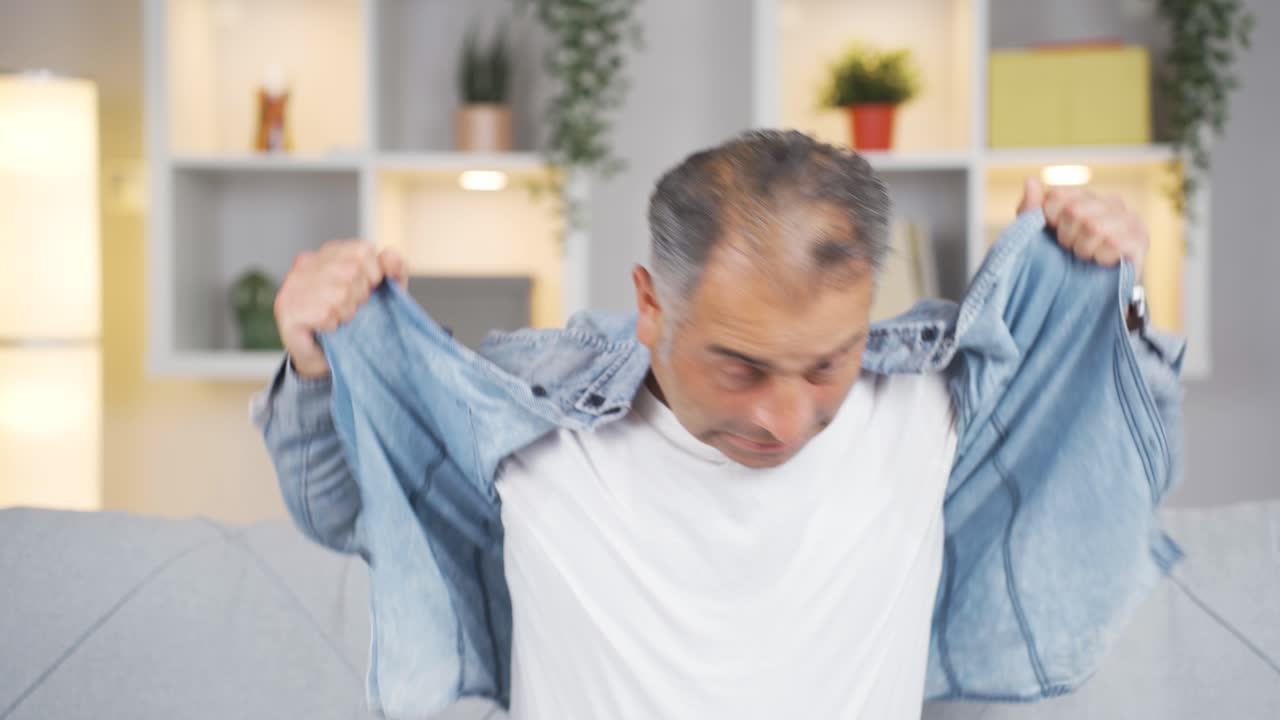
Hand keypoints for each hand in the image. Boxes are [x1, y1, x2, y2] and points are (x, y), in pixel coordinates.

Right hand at [274, 240, 407, 377]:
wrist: (329, 358)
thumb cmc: (356, 320)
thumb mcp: (384, 292)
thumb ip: (393, 270)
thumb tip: (390, 255)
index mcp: (327, 253)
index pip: (362, 250)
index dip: (374, 274)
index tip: (368, 290)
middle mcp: (305, 264)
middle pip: (352, 271)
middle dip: (359, 296)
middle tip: (350, 309)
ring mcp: (292, 286)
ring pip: (339, 293)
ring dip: (346, 313)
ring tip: (338, 319)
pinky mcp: (286, 311)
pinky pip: (324, 313)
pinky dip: (332, 325)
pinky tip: (327, 328)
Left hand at [1017, 178, 1149, 279]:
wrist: (1087, 295)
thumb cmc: (1061, 261)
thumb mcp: (1037, 236)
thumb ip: (1031, 209)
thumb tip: (1031, 181)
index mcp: (1086, 197)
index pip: (1059, 194)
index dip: (1049, 218)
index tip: (1053, 233)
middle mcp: (1111, 202)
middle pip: (1075, 210)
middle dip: (1066, 236)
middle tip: (1071, 249)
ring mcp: (1129, 220)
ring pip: (1094, 226)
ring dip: (1083, 248)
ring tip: (1086, 256)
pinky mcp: (1140, 240)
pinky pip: (1115, 242)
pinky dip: (1101, 256)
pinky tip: (1102, 261)